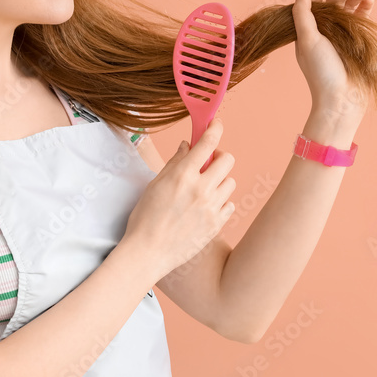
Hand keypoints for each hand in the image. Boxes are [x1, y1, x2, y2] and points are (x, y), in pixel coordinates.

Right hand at [122, 118, 235, 280]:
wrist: (148, 253)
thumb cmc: (145, 218)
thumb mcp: (156, 184)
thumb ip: (175, 163)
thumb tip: (187, 146)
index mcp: (183, 175)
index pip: (208, 143)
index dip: (214, 128)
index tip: (216, 124)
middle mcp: (201, 189)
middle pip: (228, 160)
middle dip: (218, 157)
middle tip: (207, 164)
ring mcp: (212, 207)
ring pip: (230, 182)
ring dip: (220, 181)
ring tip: (204, 189)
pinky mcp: (217, 224)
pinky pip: (229, 204)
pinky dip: (220, 202)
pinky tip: (205, 207)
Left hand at [293, 0, 372, 116]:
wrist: (342, 99)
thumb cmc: (321, 72)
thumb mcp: (308, 40)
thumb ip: (303, 12)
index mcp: (307, 24)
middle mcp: (323, 26)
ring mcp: (340, 32)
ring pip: (350, 5)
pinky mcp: (356, 39)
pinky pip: (361, 17)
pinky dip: (366, 8)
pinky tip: (370, 0)